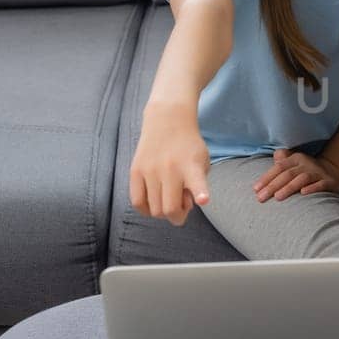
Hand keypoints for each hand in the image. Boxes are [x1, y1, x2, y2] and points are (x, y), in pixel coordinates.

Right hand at [129, 101, 210, 226]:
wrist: (168, 121)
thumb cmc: (188, 147)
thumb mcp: (202, 162)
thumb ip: (197, 185)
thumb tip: (182, 207)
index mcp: (191, 166)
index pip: (196, 182)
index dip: (200, 193)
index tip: (203, 199)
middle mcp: (170, 169)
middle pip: (170, 209)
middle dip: (177, 217)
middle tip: (181, 206)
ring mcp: (151, 170)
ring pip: (154, 209)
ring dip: (163, 212)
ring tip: (168, 199)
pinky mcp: (135, 171)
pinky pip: (137, 201)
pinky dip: (146, 209)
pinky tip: (153, 203)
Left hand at [253, 148, 338, 202]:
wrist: (334, 172)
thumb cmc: (307, 171)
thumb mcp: (294, 164)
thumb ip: (281, 162)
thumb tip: (274, 156)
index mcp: (296, 159)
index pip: (279, 167)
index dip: (267, 178)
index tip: (256, 190)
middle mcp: (307, 164)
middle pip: (288, 174)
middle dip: (273, 186)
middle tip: (261, 198)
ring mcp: (319, 172)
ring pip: (302, 178)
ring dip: (289, 187)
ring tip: (278, 198)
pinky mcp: (329, 182)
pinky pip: (321, 184)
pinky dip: (312, 188)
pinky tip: (303, 193)